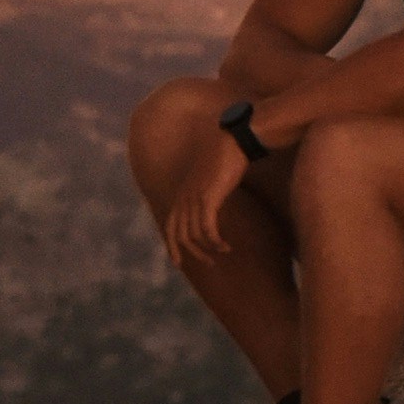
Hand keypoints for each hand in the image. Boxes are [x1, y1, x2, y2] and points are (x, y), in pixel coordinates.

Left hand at [162, 127, 251, 275]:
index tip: (178, 262)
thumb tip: (210, 207)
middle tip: (209, 263)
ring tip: (224, 251)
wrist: (233, 140)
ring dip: (209, 248)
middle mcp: (184, 197)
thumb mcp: (210, 180)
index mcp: (183, 193)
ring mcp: (194, 198)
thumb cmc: (226, 158)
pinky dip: (215, 241)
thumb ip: (205, 194)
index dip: (171, 246)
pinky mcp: (208, 198)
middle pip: (179, 235)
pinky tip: (226, 245)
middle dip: (193, 253)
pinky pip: (207, 229)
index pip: (170, 225)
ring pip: (194, 235)